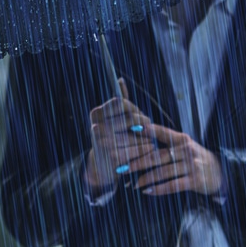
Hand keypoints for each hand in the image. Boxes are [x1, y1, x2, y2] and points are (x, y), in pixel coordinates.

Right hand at [83, 80, 157, 194]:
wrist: (101, 166)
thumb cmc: (112, 138)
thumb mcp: (113, 120)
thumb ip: (119, 103)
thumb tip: (120, 80)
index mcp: (96, 114)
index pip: (121, 102)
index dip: (134, 109)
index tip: (139, 116)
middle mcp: (96, 126)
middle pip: (131, 118)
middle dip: (143, 124)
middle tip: (147, 130)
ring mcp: (103, 141)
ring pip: (137, 135)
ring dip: (148, 139)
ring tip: (149, 142)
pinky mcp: (111, 156)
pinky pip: (138, 149)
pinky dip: (146, 150)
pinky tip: (148, 151)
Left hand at [122, 123, 223, 196]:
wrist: (220, 172)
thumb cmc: (195, 158)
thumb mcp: (184, 145)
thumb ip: (166, 142)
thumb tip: (139, 141)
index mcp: (182, 139)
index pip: (162, 132)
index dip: (148, 130)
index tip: (132, 129)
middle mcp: (187, 150)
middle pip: (157, 156)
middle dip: (137, 163)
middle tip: (122, 168)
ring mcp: (191, 165)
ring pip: (163, 172)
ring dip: (145, 179)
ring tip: (131, 184)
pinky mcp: (195, 180)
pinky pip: (173, 185)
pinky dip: (159, 189)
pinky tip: (147, 191)